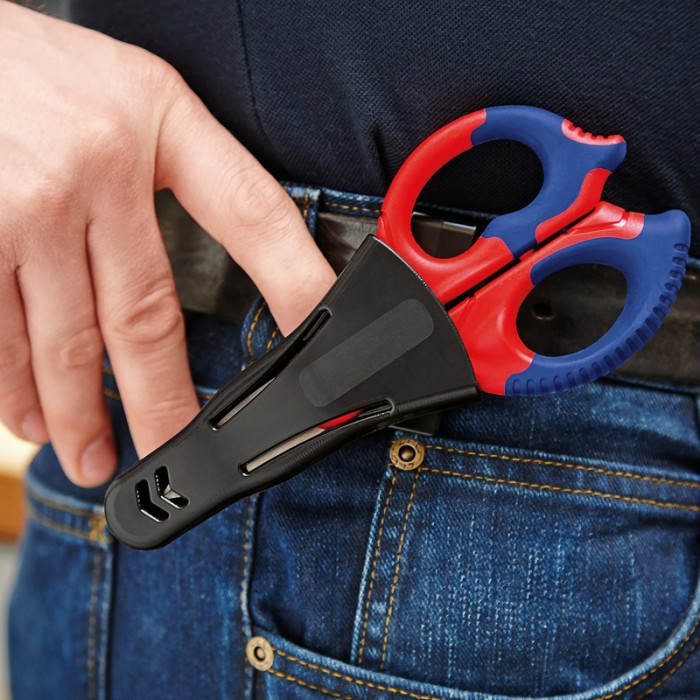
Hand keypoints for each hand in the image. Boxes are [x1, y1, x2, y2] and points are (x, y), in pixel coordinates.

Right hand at [0, 3, 335, 485]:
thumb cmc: (31, 70)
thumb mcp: (123, 92)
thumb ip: (169, 168)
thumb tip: (200, 261)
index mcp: (157, 121)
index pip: (256, 214)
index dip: (297, 282)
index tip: (320, 338)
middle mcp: (97, 168)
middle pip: (148, 317)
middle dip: (162, 402)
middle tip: (170, 446)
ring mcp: (27, 207)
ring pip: (67, 343)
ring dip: (79, 414)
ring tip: (91, 456)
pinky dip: (12, 389)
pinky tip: (26, 418)